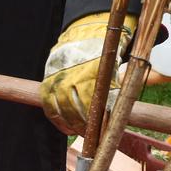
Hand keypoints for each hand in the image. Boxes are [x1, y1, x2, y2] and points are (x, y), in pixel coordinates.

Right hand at [40, 12, 134, 133]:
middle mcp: (74, 72)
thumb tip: (123, 112)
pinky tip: (66, 129)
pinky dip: (57, 119)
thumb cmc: (104, 54)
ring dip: (71, 125)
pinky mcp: (47, 79)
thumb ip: (117, 86)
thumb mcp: (116, 65)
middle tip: (92, 136)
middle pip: (78, 106)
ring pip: (62, 107)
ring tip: (79, 134)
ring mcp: (58, 76)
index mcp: (94, 68)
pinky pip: (48, 104)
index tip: (104, 131)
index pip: (96, 99)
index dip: (99, 117)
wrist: (83, 33)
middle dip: (85, 125)